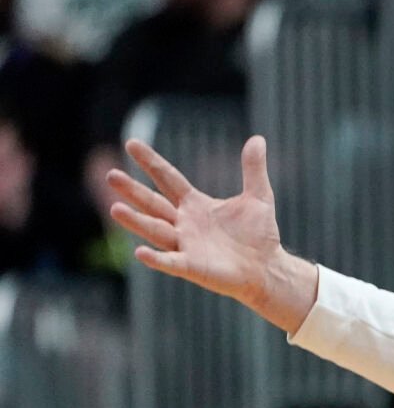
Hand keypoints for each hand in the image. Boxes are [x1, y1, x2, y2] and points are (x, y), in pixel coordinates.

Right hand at [106, 136, 318, 331]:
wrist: (267, 268)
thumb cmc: (260, 234)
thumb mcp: (259, 197)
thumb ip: (253, 169)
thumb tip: (258, 139)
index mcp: (194, 204)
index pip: (167, 178)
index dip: (150, 162)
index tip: (131, 142)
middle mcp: (183, 223)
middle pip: (153, 203)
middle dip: (133, 190)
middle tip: (111, 175)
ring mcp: (185, 245)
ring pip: (155, 230)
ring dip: (136, 221)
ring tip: (115, 208)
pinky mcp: (193, 267)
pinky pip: (170, 262)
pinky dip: (156, 259)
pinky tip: (140, 252)